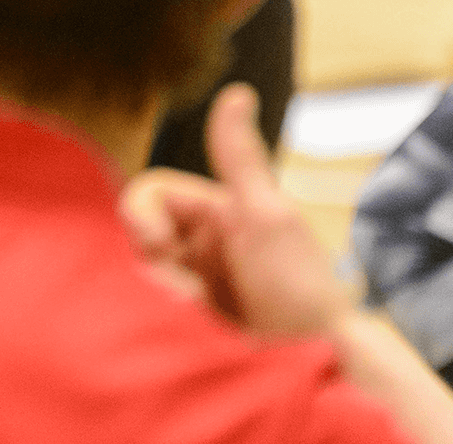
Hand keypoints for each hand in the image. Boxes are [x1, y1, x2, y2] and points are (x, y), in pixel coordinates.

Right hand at [121, 85, 351, 337]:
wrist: (313, 360)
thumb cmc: (300, 286)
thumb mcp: (266, 215)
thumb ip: (240, 158)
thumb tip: (237, 91)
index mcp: (213, 211)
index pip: (150, 196)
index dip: (143, 218)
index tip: (160, 246)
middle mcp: (199, 241)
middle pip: (138, 234)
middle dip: (152, 262)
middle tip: (183, 292)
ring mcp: (192, 279)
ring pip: (140, 272)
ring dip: (159, 292)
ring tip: (196, 312)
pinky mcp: (187, 316)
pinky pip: (149, 305)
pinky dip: (160, 314)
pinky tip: (190, 326)